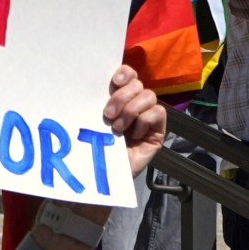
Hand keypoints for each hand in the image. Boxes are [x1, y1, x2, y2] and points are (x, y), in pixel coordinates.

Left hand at [102, 64, 164, 181]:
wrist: (104, 176)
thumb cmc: (95, 149)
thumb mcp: (93, 121)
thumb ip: (97, 102)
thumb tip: (91, 83)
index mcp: (118, 98)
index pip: (128, 74)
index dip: (124, 73)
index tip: (113, 82)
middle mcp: (134, 105)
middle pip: (137, 84)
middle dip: (121, 97)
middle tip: (107, 115)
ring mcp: (146, 117)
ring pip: (148, 96)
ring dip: (131, 111)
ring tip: (118, 128)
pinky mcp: (157, 131)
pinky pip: (157, 113)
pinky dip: (144, 122)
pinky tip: (133, 136)